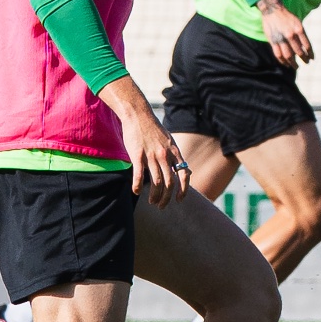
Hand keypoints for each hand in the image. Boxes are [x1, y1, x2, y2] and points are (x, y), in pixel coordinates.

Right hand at [103, 80, 189, 206]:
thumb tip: (183, 169)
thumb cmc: (153, 129)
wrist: (138, 115)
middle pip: (169, 182)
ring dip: (154, 195)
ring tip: (151, 202)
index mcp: (175, 152)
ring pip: (156, 182)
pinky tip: (136, 192)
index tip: (180, 200)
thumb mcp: (169, 141)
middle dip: (167, 198)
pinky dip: (137, 186)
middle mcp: (165, 155)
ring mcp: (151, 156)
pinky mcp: (137, 155)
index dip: (183, 189)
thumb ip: (175, 156)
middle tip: (162, 206)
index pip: (184, 174)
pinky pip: (139, 175)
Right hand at [258, 0, 313, 65]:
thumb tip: (305, 48)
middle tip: (306, 63)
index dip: (310, 53)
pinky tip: (286, 64)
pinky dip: (282, 61)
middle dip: (304, 59)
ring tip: (296, 67)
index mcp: (299, 29)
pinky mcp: (272, 41)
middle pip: (299, 52)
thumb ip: (301, 35)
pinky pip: (278, 54)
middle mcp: (291, 35)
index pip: (307, 45)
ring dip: (293, 63)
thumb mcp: (298, 23)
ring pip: (288, 55)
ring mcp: (281, 38)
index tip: (312, 58)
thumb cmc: (287, 17)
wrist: (273, 10)